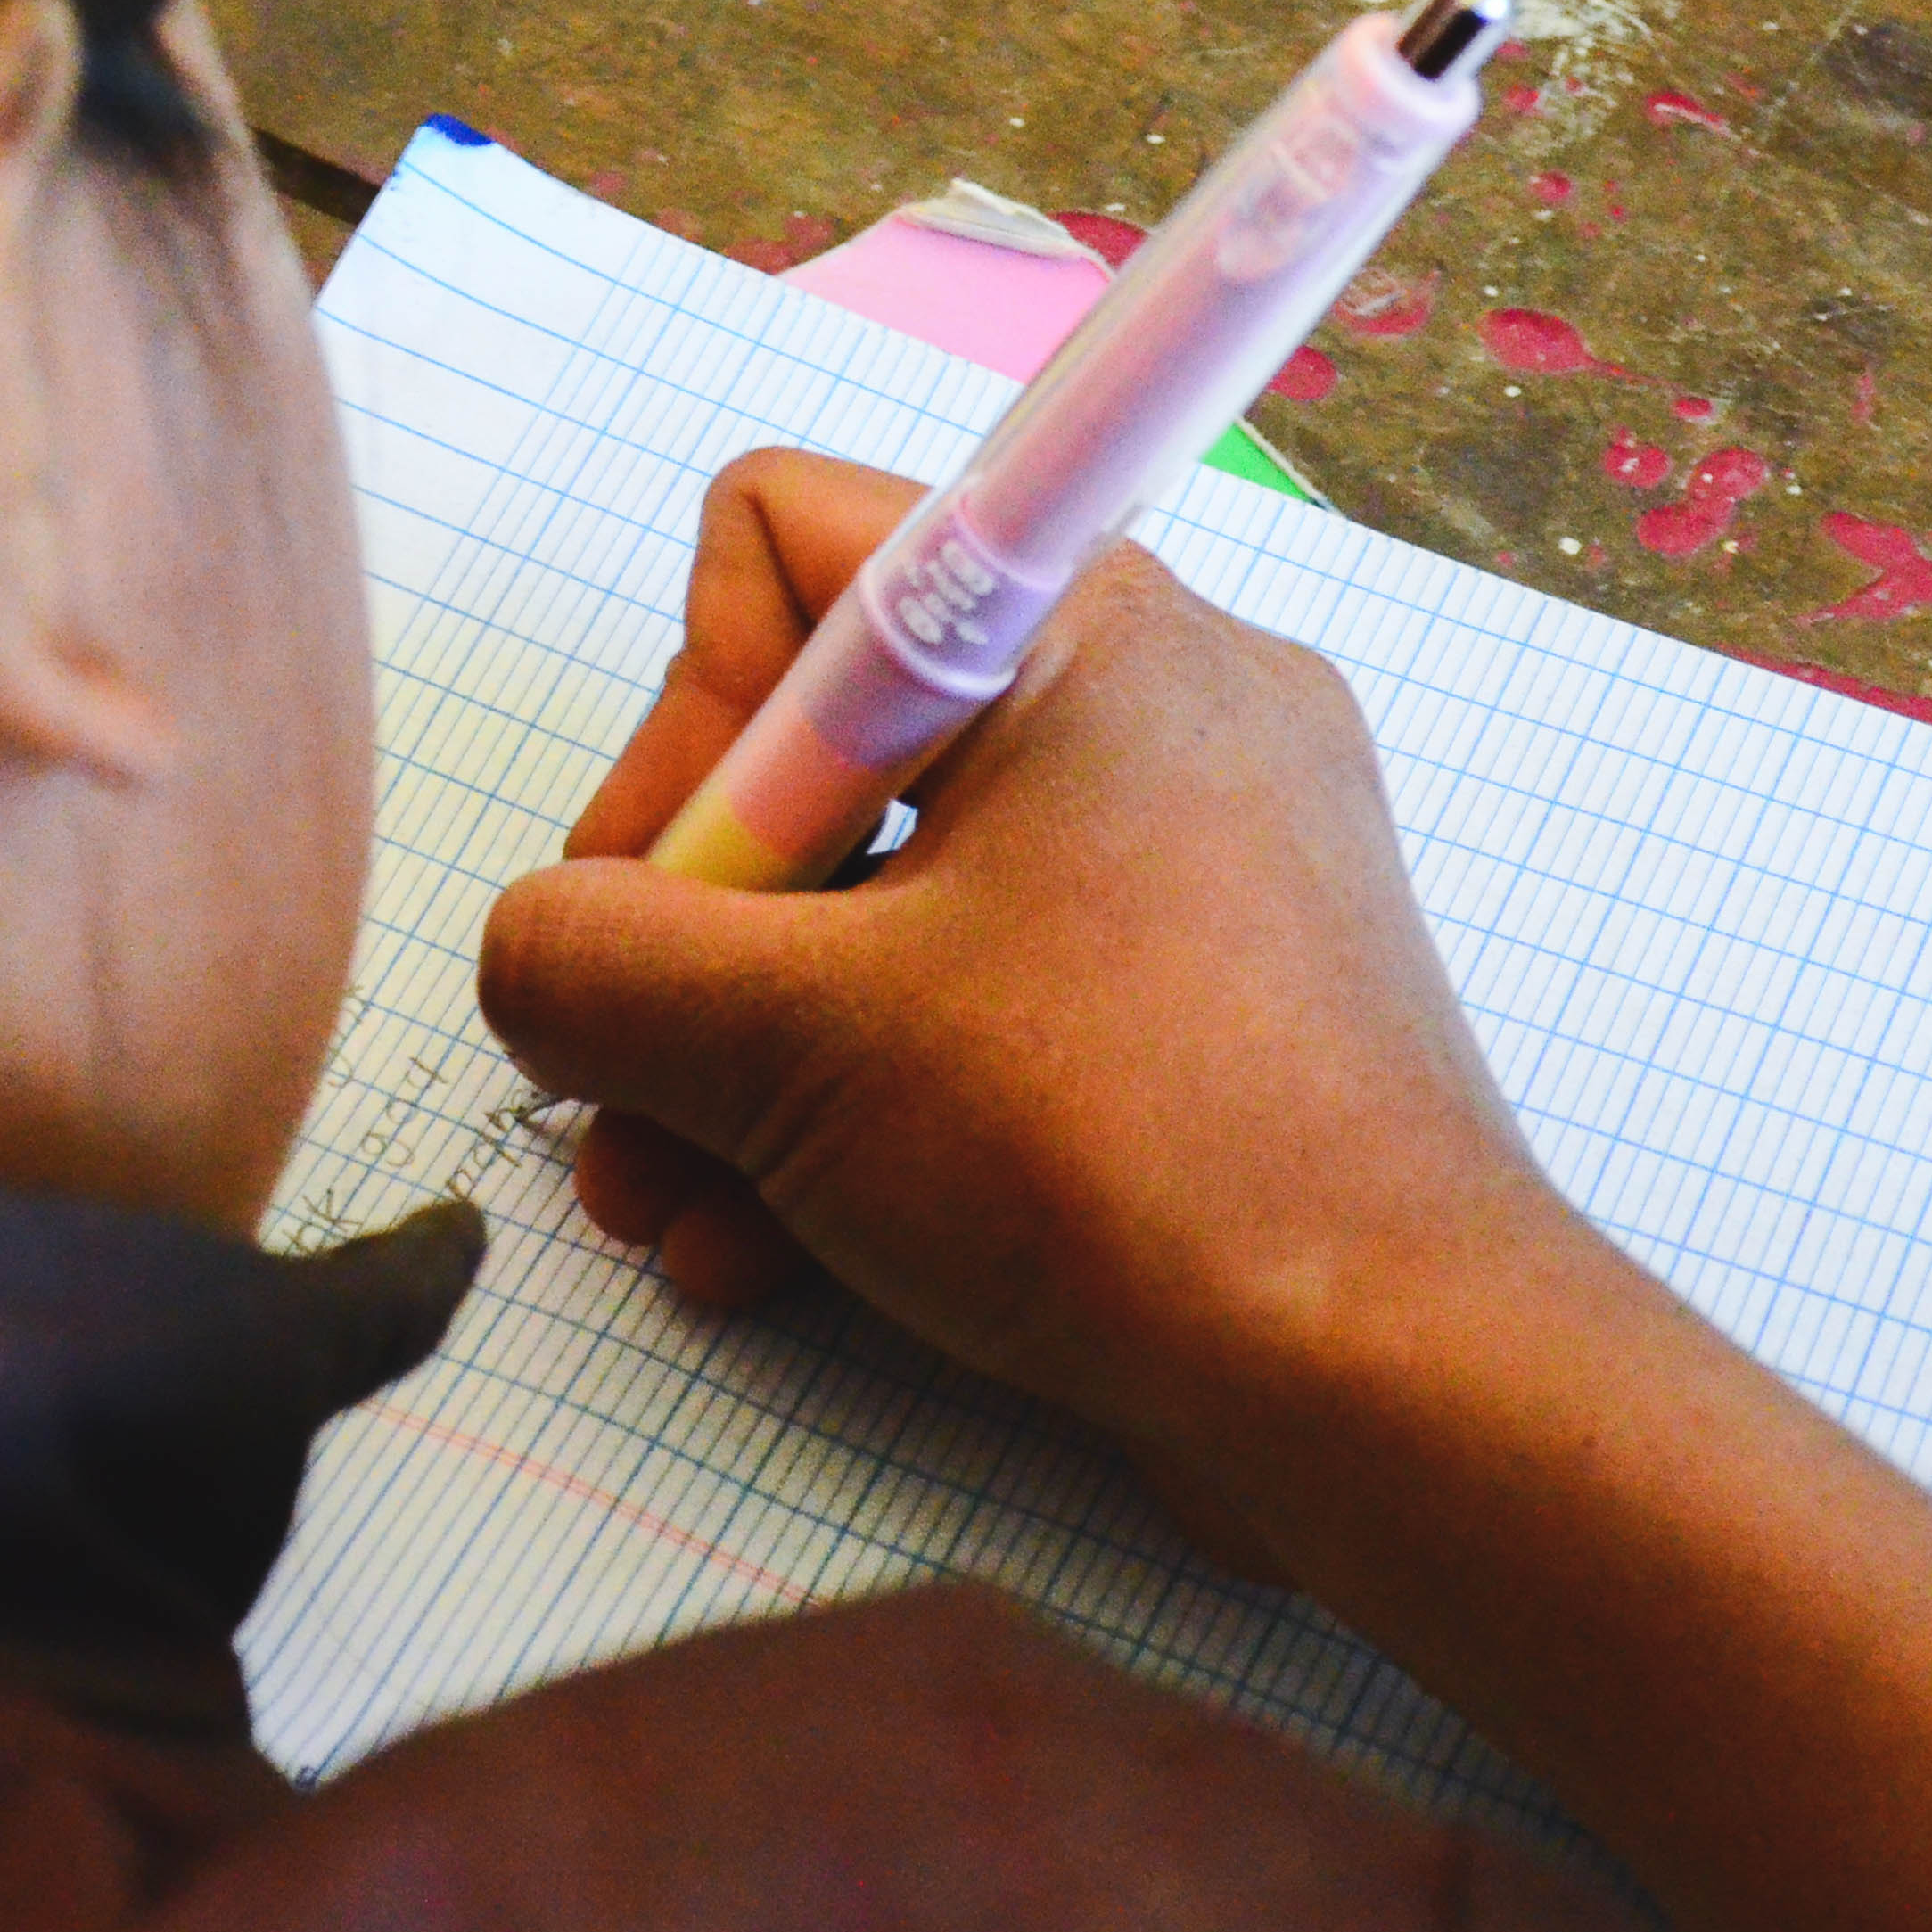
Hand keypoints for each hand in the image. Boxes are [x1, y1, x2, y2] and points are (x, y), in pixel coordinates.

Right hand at [477, 448, 1573, 1467]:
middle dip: (686, 942)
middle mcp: (1153, 708)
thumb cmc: (1112, 1151)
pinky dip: (863, 1110)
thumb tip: (534, 957)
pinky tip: (770, 1254)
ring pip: (887, 902)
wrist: (1397, 1385)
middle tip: (616, 1094)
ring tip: (670, 1211)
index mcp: (1077, 630)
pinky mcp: (1210, 1014)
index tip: (656, 908)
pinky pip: (984, 1003)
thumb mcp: (788, 1042)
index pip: (784, 546)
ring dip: (742, 1058)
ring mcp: (1196, 866)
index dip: (679, 722)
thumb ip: (594, 963)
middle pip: (820, 749)